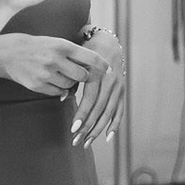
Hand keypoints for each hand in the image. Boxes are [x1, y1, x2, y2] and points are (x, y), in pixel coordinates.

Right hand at [0, 32, 106, 99]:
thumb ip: (75, 53)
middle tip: (81, 73)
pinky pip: (58, 92)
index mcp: (63, 46)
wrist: (8, 53)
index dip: (102, 65)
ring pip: (70, 85)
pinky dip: (60, 90)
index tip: (109, 69)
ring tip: (63, 75)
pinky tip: (54, 82)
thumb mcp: (57, 43)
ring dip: (71, 83)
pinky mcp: (36, 85)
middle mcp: (55, 59)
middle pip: (83, 75)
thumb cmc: (39, 47)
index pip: (90, 57)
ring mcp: (45, 73)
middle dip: (84, 76)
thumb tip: (97, 66)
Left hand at [69, 28, 124, 147]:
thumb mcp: (76, 61)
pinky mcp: (122, 90)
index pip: (91, 99)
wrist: (107, 41)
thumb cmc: (85, 52)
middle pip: (100, 109)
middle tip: (76, 141)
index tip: (73, 129)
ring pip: (109, 112)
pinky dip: (115, 124)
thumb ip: (71, 79)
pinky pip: (120, 110)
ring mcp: (119, 86)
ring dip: (98, 130)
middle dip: (88, 127)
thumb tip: (62, 98)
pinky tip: (107, 137)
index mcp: (98, 74)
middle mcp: (111, 81)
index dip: (82, 115)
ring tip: (87, 142)